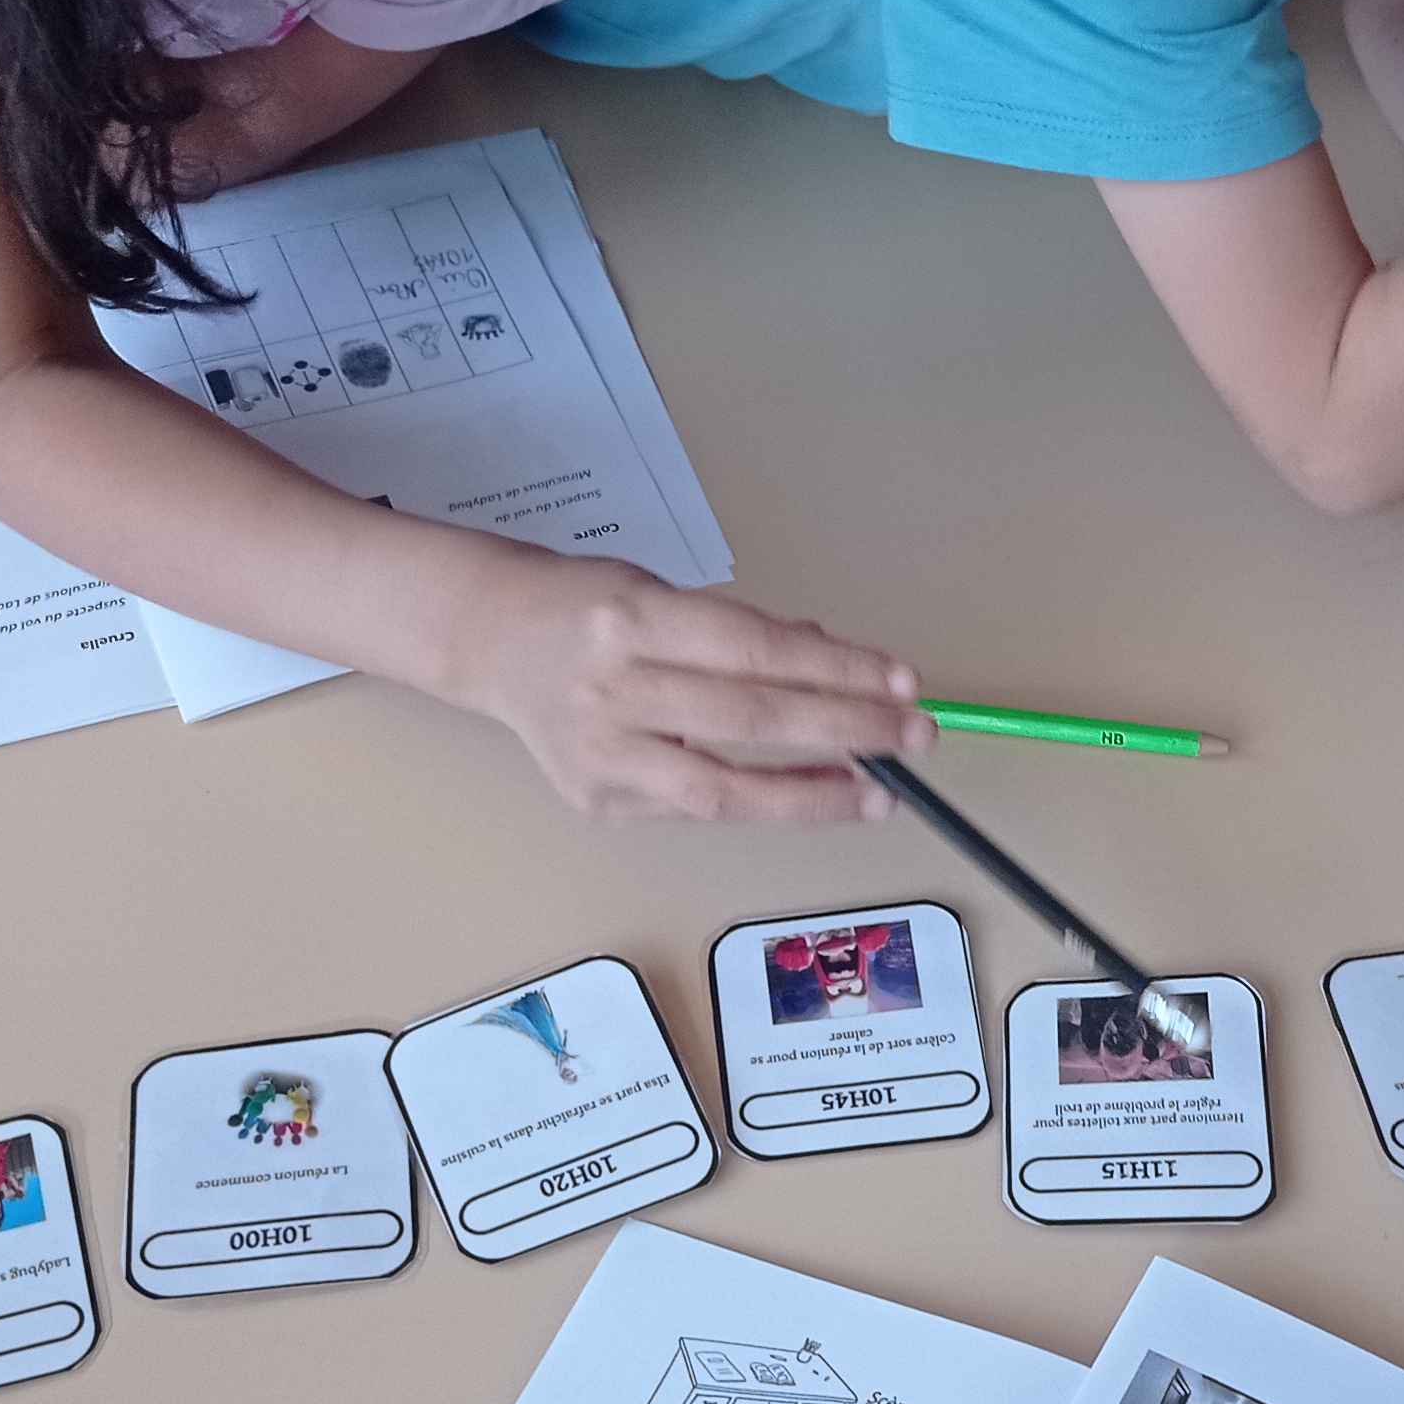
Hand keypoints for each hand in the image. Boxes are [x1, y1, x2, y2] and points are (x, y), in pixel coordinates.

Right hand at [462, 555, 936, 821]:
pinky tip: (805, 797)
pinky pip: (695, 812)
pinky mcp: (596, 801)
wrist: (490, 639)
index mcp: (635, 619)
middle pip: (751, 720)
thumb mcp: (665, 592)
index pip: (757, 650)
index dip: (837, 671)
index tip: (901, 683)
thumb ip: (746, 633)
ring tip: (877, 791)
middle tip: (914, 736)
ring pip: (724, 791)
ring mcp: (601, 754)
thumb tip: (840, 663)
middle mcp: (614, 689)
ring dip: (813, 794)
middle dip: (846, 731)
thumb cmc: (589, 607)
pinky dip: (756, 805)